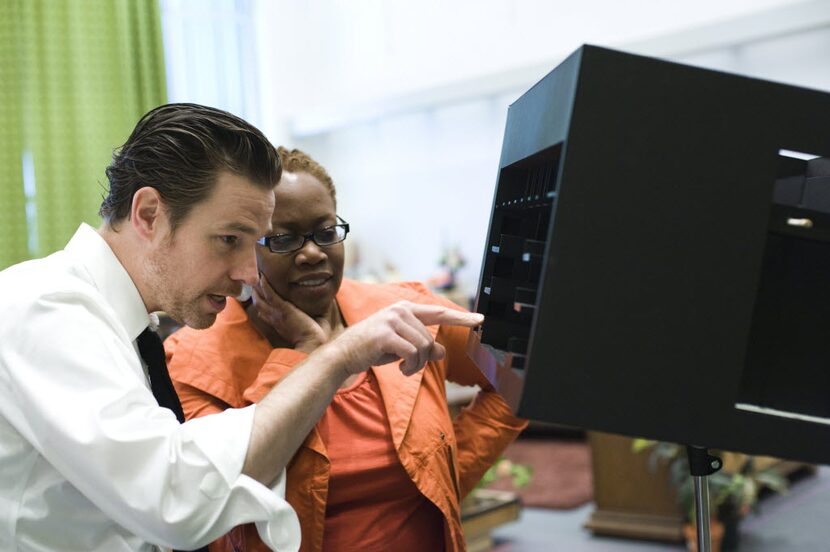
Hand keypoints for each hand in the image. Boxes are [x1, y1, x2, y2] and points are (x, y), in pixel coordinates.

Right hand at [251, 274, 334, 351]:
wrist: (311, 344)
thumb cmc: (311, 339)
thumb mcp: (303, 330)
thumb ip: (303, 321)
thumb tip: (316, 312)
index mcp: (278, 324)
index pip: (264, 313)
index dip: (259, 304)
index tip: (257, 296)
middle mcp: (274, 319)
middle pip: (258, 304)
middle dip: (254, 293)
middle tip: (252, 281)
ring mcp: (277, 314)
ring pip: (261, 299)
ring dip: (257, 287)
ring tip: (255, 275)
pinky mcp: (283, 309)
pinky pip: (271, 295)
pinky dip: (265, 286)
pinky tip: (263, 277)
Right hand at [325, 301, 483, 375]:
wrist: (343, 355)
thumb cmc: (373, 349)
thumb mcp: (401, 348)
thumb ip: (422, 347)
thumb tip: (442, 351)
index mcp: (405, 309)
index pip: (439, 313)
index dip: (460, 318)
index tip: (480, 320)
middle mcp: (400, 310)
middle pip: (430, 339)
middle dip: (423, 359)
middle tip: (409, 367)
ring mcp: (392, 320)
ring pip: (423, 348)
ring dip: (416, 365)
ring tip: (403, 368)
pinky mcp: (386, 334)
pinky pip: (412, 354)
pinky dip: (410, 367)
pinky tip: (400, 370)